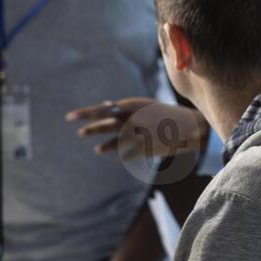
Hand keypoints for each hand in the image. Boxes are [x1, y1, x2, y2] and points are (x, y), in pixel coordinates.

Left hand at [67, 98, 207, 160]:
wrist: (189, 127)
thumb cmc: (163, 114)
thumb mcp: (144, 106)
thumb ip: (123, 107)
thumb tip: (103, 106)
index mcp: (133, 106)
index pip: (103, 109)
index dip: (86, 113)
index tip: (70, 117)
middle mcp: (134, 119)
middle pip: (106, 123)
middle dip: (90, 127)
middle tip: (78, 130)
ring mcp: (139, 134)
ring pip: (114, 139)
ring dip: (102, 143)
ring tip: (94, 147)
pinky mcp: (145, 147)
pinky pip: (126, 152)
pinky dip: (117, 153)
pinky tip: (109, 154)